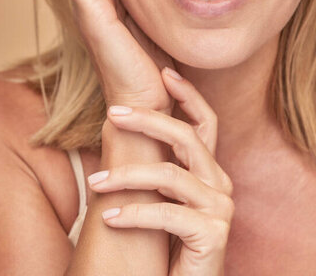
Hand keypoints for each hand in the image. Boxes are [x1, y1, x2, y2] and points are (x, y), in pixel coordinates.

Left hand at [88, 68, 234, 275]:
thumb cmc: (169, 243)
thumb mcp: (163, 197)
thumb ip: (158, 165)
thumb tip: (121, 124)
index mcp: (210, 171)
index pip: (206, 122)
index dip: (188, 95)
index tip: (164, 72)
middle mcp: (220, 184)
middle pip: (187, 137)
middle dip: (149, 119)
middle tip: (113, 113)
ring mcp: (219, 208)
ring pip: (169, 175)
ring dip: (127, 175)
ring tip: (95, 183)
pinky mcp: (211, 235)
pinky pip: (165, 214)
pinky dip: (133, 213)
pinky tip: (108, 217)